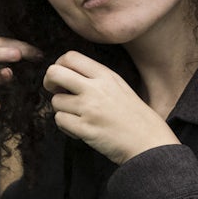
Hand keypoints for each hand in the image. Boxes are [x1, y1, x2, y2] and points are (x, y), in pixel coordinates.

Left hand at [43, 51, 178, 164]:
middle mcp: (95, 89)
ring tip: (77, 117)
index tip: (62, 77)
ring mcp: (89, 109)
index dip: (59, 65)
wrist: (148, 141)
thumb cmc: (134, 116)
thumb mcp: (119, 86)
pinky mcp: (85, 129)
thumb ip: (95, 77)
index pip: (69, 57)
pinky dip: (65, 126)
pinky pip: (60, 121)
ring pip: (55, 101)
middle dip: (48, 82)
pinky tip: (79, 129)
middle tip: (56, 91)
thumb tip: (66, 75)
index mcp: (105, 75)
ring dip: (62, 110)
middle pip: (54, 73)